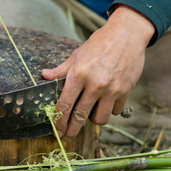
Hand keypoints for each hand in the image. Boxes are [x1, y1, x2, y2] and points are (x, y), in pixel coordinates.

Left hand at [42, 5, 154, 140]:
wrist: (127, 34)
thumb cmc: (99, 44)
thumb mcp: (76, 54)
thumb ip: (60, 70)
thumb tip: (44, 76)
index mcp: (78, 75)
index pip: (65, 104)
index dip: (59, 121)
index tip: (57, 130)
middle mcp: (95, 85)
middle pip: (80, 117)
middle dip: (72, 130)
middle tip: (68, 136)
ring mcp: (112, 89)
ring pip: (100, 119)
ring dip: (92, 120)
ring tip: (89, 114)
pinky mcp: (125, 91)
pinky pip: (115, 111)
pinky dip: (109, 111)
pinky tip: (105, 103)